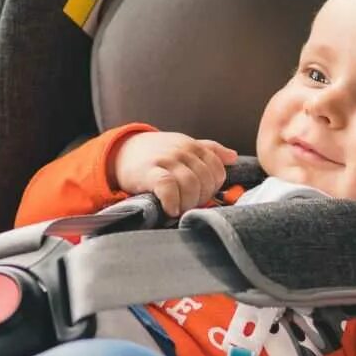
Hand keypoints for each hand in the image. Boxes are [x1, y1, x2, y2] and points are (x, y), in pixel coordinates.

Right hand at [111, 131, 236, 216]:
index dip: (213, 188)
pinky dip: (173, 201)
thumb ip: (209, 150)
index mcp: (193, 146)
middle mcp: (182, 151)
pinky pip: (168, 187)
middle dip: (200, 198)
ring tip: (179, 209)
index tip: (201, 196)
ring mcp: (166, 160)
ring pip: (190, 185)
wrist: (122, 152)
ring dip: (187, 203)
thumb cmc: (157, 153)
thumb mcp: (183, 145)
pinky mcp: (149, 172)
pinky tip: (170, 209)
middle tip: (188, 205)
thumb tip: (233, 157)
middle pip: (205, 180)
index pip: (217, 170)